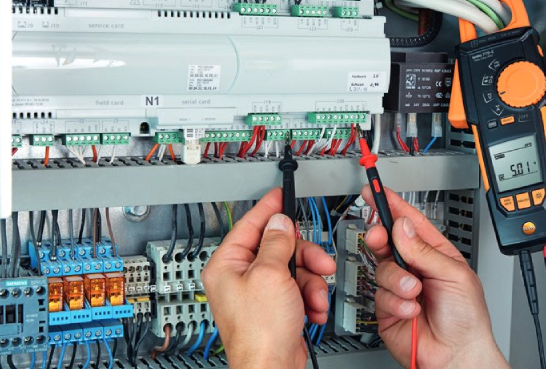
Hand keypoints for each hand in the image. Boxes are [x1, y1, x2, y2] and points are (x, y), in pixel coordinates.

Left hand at [201, 188, 335, 368]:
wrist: (273, 368)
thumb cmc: (260, 332)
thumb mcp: (271, 274)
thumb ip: (277, 243)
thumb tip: (279, 222)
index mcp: (227, 265)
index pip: (249, 225)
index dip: (269, 209)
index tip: (281, 195)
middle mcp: (241, 277)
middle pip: (279, 247)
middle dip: (303, 257)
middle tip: (317, 261)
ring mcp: (259, 293)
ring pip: (294, 268)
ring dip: (311, 281)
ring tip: (313, 297)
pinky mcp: (277, 307)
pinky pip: (299, 288)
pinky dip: (310, 297)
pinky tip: (311, 309)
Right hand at [361, 186, 508, 368]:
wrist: (457, 355)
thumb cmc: (467, 319)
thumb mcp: (453, 275)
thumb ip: (424, 250)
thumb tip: (402, 228)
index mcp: (434, 253)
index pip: (409, 222)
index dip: (391, 205)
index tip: (375, 191)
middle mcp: (414, 267)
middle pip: (386, 241)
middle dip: (381, 237)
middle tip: (380, 237)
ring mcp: (399, 287)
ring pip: (381, 269)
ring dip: (399, 281)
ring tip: (416, 293)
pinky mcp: (387, 308)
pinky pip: (380, 295)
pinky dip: (396, 303)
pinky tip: (412, 310)